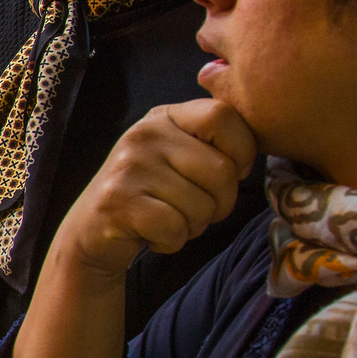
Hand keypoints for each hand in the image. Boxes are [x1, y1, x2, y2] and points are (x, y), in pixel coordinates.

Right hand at [50, 99, 256, 280]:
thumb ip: (211, 142)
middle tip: (193, 210)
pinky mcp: (117, 202)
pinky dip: (171, 242)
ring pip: (201, 206)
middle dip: (220, 204)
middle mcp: (144, 135)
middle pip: (221, 171)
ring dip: (193, 226)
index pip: (223, 115)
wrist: (92, 230)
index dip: (241, 151)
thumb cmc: (151, 195)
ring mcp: (128, 167)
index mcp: (164, 117)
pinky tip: (151, 235)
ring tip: (167, 219)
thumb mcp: (177, 156)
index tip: (229, 172)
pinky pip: (175, 228)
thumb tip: (265, 140)